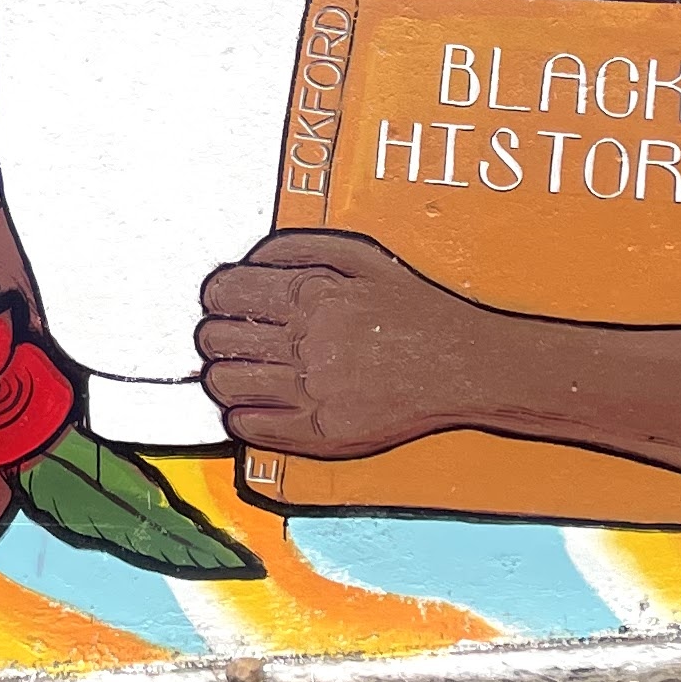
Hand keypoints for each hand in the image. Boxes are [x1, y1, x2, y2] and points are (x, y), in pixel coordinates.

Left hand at [197, 231, 495, 458]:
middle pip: (216, 339)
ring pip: (223, 384)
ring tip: (240, 372)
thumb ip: (299, 247)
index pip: (224, 293)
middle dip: (215, 335)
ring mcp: (313, 391)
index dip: (216, 296)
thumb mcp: (362, 258)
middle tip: (232, 338)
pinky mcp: (322, 433)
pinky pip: (249, 428)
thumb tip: (249, 255)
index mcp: (312, 295)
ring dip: (222, 376)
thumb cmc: (415, 310)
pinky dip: (240, 417)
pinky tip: (256, 405)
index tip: (225, 303)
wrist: (465, 365)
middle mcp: (307, 343)